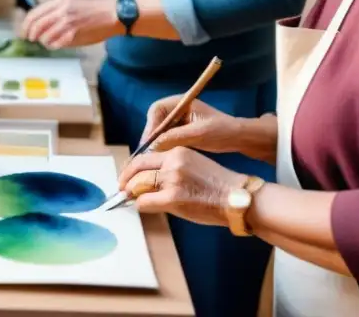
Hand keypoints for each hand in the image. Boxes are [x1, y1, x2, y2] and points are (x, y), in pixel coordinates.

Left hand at [19, 0, 118, 47]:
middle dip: (30, 35)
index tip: (24, 31)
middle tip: (31, 39)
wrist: (112, 14)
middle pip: (36, 26)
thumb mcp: (72, 2)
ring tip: (48, 41)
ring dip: (44, 42)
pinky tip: (57, 44)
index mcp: (59, 2)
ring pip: (44, 37)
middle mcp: (60, 12)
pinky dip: (54, 46)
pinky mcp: (73, 36)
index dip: (25, 25)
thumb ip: (56, 10)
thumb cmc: (94, 8)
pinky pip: (56, 44)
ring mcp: (66, 24)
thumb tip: (40, 23)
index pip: (34, 14)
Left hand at [118, 147, 244, 226]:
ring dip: (133, 193)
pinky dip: (141, 205)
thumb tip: (149, 179)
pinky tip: (146, 207)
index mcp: (177, 152)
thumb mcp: (193, 164)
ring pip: (138, 185)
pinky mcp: (173, 198)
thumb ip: (171, 168)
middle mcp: (172, 162)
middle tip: (121, 189)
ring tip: (133, 199)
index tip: (127, 175)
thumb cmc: (217, 185)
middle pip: (137, 168)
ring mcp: (172, 179)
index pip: (145, 157)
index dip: (132, 167)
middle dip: (126, 180)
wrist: (237, 198)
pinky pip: (145, 201)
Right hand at [141, 96, 242, 152]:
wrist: (239, 138)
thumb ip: (175, 137)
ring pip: (159, 131)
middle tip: (146, 154)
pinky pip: (167, 138)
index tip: (149, 143)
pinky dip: (163, 147)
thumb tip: (153, 145)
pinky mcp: (182, 131)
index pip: (157, 110)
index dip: (150, 126)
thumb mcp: (198, 134)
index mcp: (181, 103)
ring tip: (151, 158)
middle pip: (155, 120)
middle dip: (150, 136)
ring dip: (155, 143)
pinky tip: (161, 158)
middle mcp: (177, 109)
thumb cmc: (222, 132)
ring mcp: (179, 120)